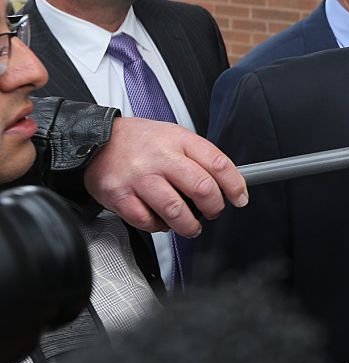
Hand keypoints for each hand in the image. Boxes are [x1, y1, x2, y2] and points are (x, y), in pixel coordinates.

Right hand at [84, 118, 247, 236]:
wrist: (95, 139)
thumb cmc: (139, 141)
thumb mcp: (174, 136)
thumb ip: (199, 157)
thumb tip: (227, 182)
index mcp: (178, 140)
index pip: (218, 164)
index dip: (234, 185)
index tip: (239, 198)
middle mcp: (160, 158)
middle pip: (202, 189)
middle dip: (214, 208)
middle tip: (213, 212)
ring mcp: (139, 178)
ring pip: (176, 211)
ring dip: (190, 225)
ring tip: (191, 226)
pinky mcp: (120, 196)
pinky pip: (148, 221)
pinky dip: (159, 227)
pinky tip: (161, 220)